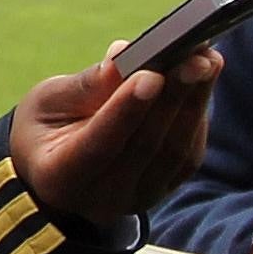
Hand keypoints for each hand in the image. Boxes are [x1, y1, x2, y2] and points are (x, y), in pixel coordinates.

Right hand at [9, 45, 224, 235]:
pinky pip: (189, 152)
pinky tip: (204, 77)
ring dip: (195, 101)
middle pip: (146, 148)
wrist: (55, 168)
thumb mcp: (48, 101)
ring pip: (175, 151)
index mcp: (60, 178)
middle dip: (174, 98)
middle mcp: (103, 199)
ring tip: (207, 58)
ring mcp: (138, 198)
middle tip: (195, 57)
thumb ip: (86, 85)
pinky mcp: (165, 188)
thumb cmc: (45, 126)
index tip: (151, 74)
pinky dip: (198, 111)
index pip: (99, 145)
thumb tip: (124, 54)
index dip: (126, 110)